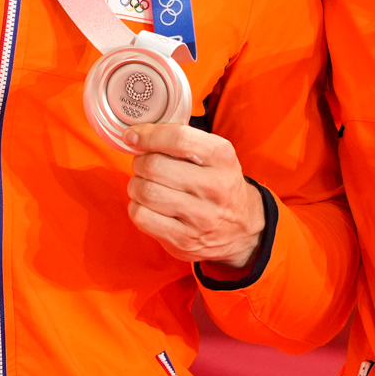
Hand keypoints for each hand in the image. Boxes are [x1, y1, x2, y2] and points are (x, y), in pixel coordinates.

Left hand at [124, 123, 265, 268]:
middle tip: (143, 165)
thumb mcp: (214, 154)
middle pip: (155, 166)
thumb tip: (135, 135)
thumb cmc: (218, 183)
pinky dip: (137, 207)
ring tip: (145, 185)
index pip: (179, 139)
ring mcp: (200, 217)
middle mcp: (214, 187)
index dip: (148, 136)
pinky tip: (147, 205)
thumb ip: (181, 140)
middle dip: (140, 162)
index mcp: (222, 158)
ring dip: (136, 185)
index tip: (132, 136)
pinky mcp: (184, 240)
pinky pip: (142, 217)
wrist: (241, 228)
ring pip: (145, 192)